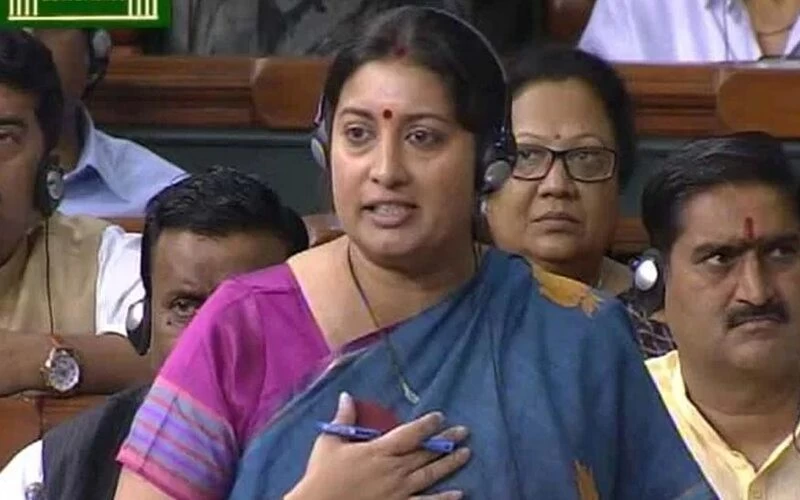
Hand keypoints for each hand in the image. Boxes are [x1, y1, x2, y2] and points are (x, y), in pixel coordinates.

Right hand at [286, 392, 469, 499]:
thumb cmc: (322, 475)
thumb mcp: (329, 442)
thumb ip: (343, 419)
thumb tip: (346, 395)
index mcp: (378, 451)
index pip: (409, 434)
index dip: (426, 425)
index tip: (440, 417)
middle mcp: (393, 469)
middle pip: (425, 452)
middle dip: (446, 441)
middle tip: (464, 431)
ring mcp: (398, 492)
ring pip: (429, 475)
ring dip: (449, 464)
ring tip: (466, 453)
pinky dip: (443, 499)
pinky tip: (460, 494)